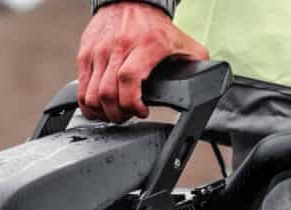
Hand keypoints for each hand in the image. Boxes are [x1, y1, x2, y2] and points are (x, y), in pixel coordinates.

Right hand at [76, 3, 208, 122]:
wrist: (129, 0)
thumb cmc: (155, 26)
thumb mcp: (182, 42)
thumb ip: (196, 64)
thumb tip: (209, 84)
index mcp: (145, 46)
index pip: (129, 79)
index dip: (132, 103)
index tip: (141, 111)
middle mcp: (119, 48)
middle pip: (108, 92)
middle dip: (117, 114)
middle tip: (127, 117)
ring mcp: (99, 51)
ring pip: (91, 94)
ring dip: (102, 112)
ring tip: (113, 114)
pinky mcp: (86, 54)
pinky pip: (81, 88)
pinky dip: (89, 104)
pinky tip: (100, 107)